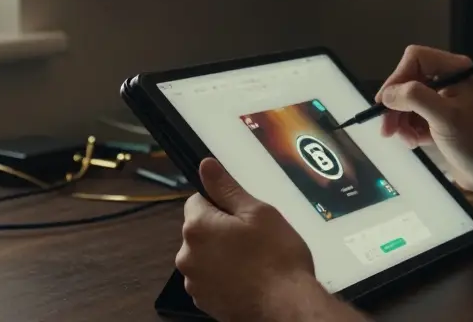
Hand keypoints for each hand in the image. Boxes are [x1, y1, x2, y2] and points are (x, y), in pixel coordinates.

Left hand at [177, 158, 319, 320]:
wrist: (285, 308)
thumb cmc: (276, 258)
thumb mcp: (258, 213)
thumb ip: (227, 188)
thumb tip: (205, 166)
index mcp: (197, 227)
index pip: (198, 200)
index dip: (222, 203)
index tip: (244, 214)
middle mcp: (187, 255)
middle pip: (200, 229)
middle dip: (222, 229)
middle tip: (254, 237)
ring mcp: (194, 282)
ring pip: (206, 254)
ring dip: (222, 253)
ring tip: (254, 260)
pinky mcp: (204, 301)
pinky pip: (211, 277)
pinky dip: (225, 275)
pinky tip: (249, 278)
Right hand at [376, 45, 472, 196]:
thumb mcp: (445, 117)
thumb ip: (415, 98)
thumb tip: (388, 94)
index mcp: (454, 69)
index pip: (414, 59)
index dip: (396, 78)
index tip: (385, 103)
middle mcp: (448, 79)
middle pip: (408, 81)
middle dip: (396, 106)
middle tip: (386, 130)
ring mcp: (444, 99)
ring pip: (408, 101)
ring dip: (401, 121)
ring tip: (407, 140)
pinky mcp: (441, 118)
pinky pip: (415, 116)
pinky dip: (410, 129)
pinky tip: (415, 142)